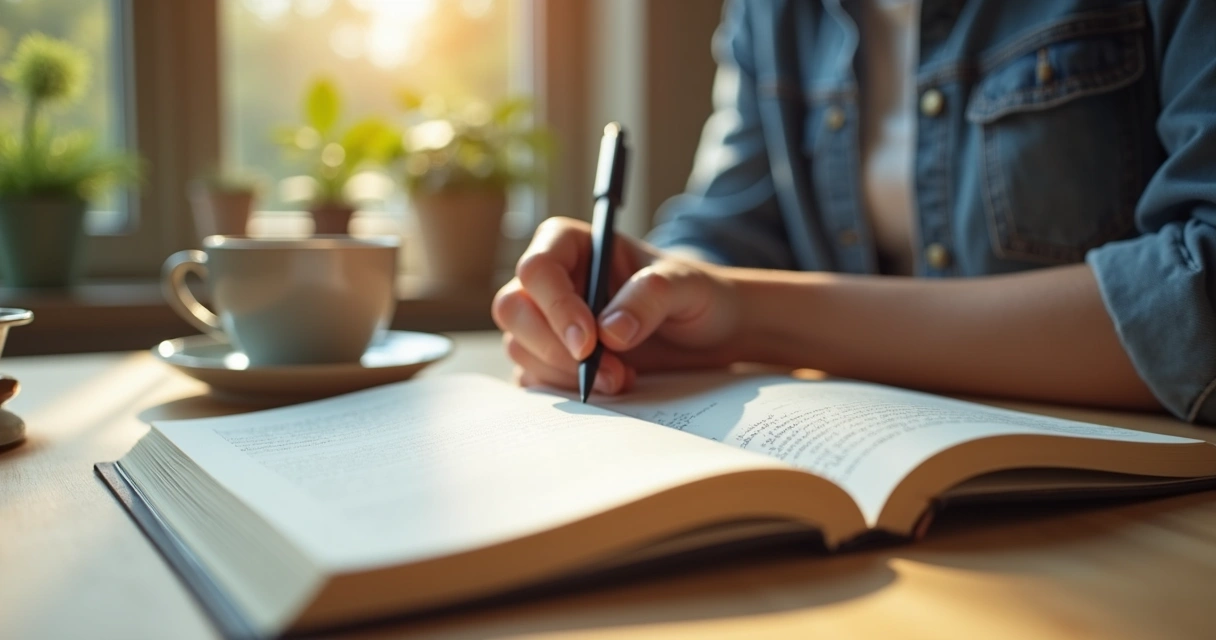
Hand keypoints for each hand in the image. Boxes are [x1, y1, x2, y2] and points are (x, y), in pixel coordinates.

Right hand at [492, 217, 742, 393]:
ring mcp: (548, 321)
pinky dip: (563, 390)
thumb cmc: (697, 295)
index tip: (588, 342)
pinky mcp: (554, 358)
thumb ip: (649, 297)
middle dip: (554, 348)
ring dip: (564, 374)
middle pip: (513, 309)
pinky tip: (607, 386)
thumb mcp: (687, 286)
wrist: (710, 334)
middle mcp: (553, 280)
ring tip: (620, 378)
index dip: (555, 305)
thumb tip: (609, 332)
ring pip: (520, 347)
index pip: (538, 268)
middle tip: (607, 371)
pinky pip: (533, 378)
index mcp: (574, 245)